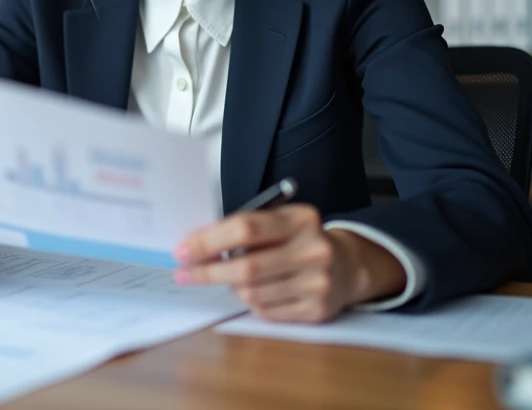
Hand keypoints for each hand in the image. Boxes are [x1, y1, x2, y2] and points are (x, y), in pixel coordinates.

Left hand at [172, 204, 405, 322]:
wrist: (348, 266)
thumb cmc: (299, 240)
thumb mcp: (280, 221)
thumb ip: (244, 229)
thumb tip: (195, 245)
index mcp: (301, 219)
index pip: (246, 228)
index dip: (209, 241)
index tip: (183, 250)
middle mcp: (313, 250)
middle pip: (246, 267)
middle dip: (207, 272)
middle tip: (184, 273)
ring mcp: (318, 283)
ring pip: (252, 294)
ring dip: (231, 287)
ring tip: (229, 278)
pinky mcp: (317, 310)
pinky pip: (266, 311)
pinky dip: (252, 302)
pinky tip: (256, 292)